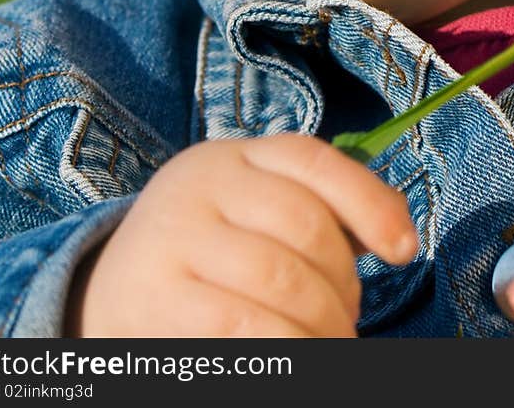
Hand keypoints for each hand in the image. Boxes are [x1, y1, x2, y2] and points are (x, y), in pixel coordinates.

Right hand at [65, 133, 417, 337]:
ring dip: (323, 325)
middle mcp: (200, 184)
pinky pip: (242, 327)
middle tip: (348, 322)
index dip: (370, 201)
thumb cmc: (207, 255)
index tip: (405, 251)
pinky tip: (296, 357)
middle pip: (304, 225)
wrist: (107, 295)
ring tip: (330, 346)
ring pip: (280, 280)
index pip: (312, 160)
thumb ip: (314, 211)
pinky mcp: (158, 300)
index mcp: (232, 155)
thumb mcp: (250, 213)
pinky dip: (285, 349)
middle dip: (344, 283)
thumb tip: (396, 232)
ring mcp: (174, 239)